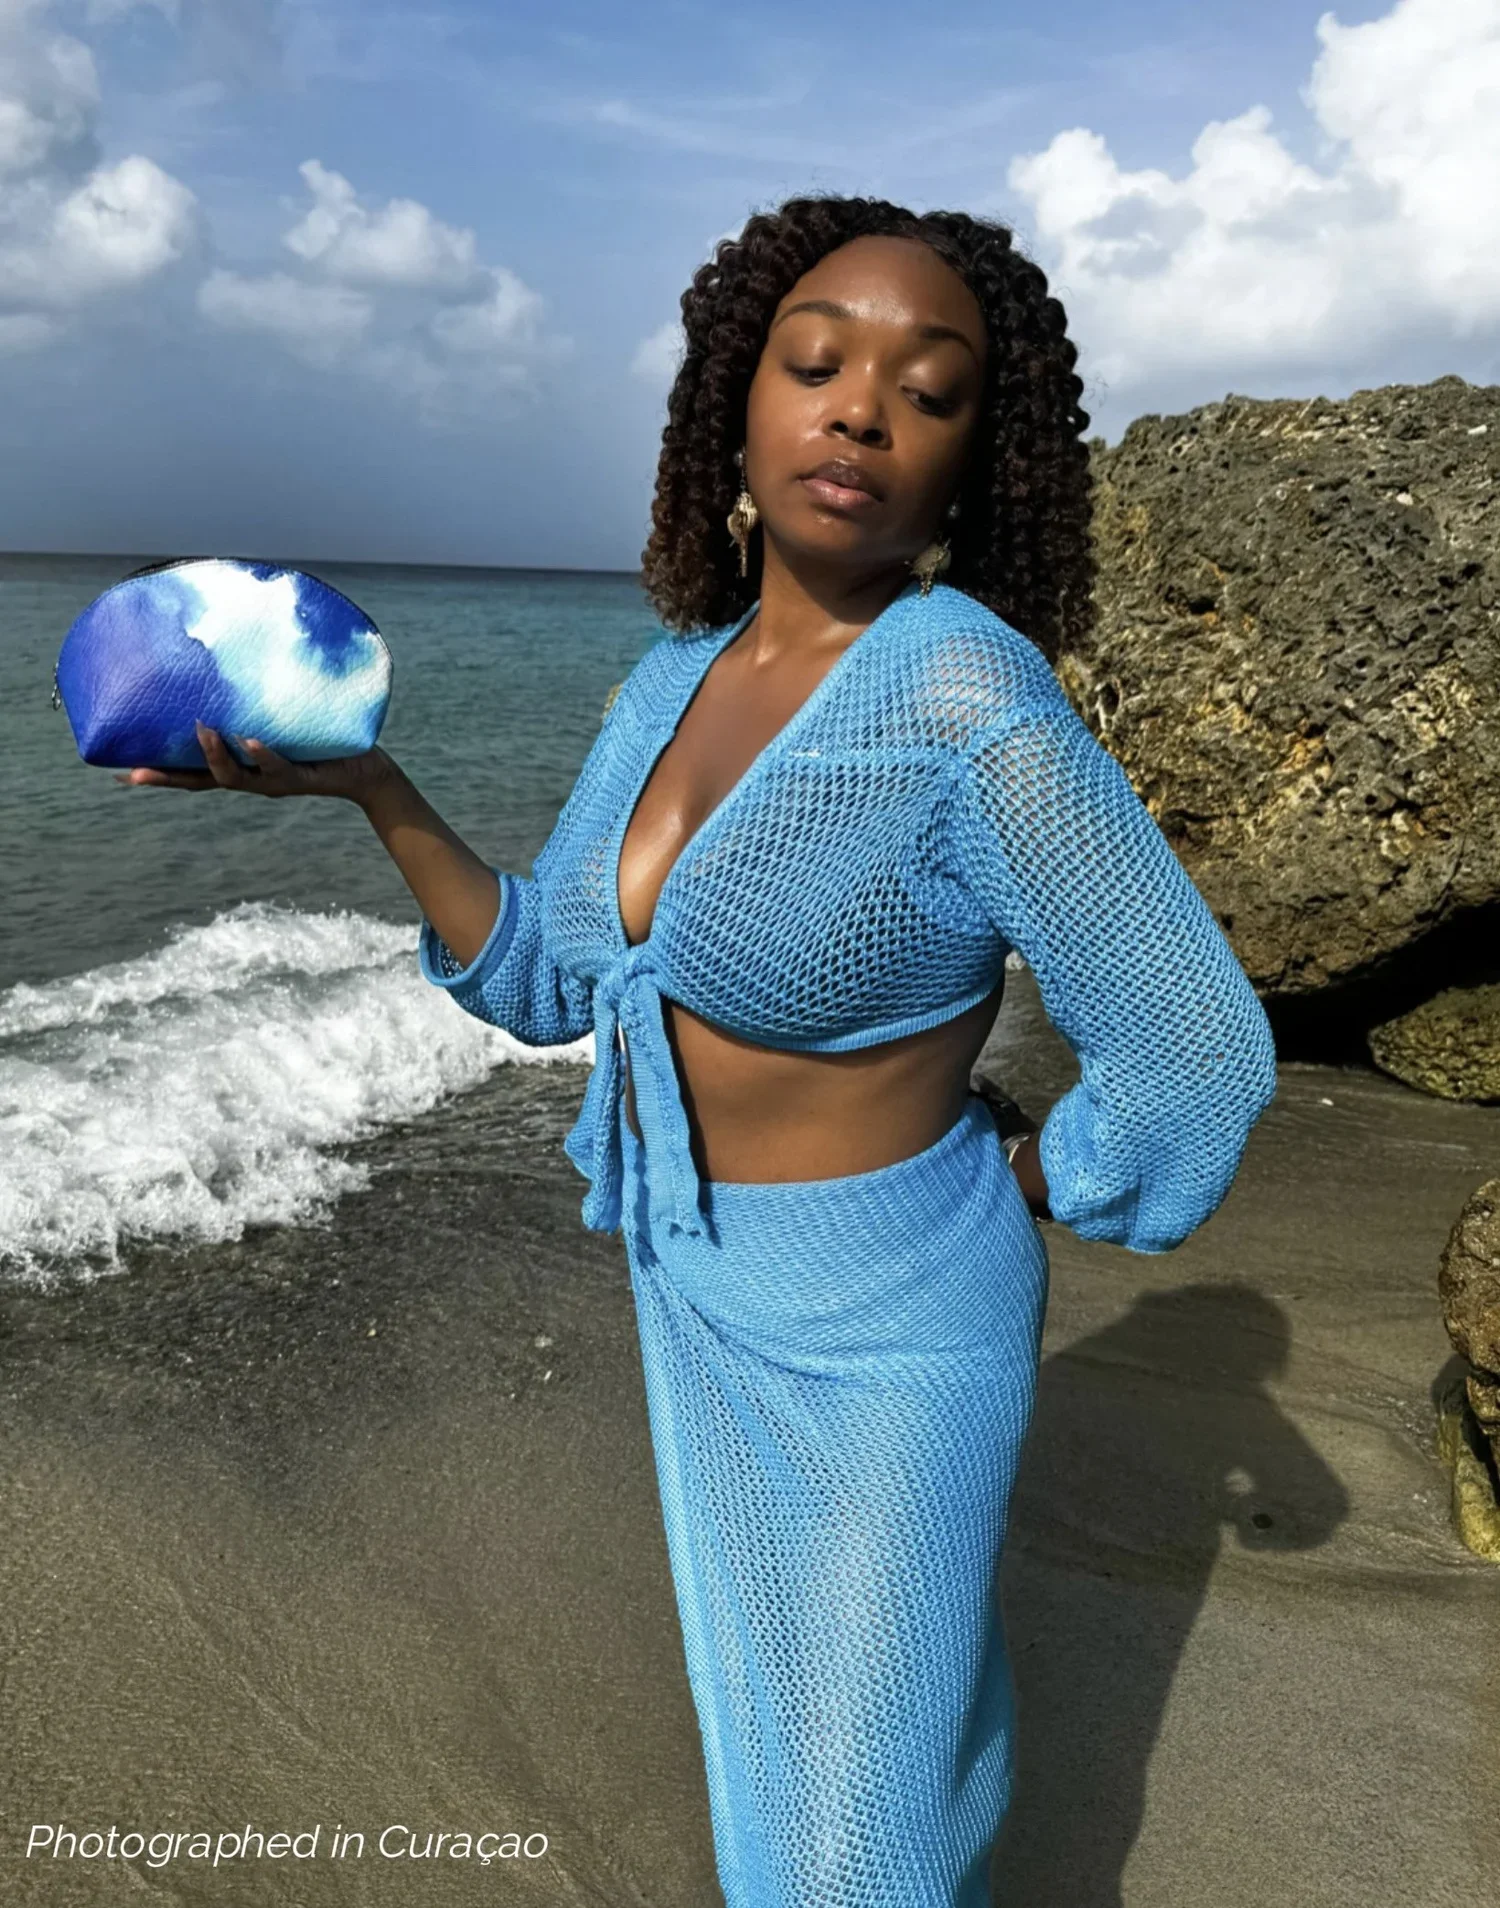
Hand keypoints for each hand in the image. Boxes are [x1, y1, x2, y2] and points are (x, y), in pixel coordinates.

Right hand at [113, 724, 396, 805]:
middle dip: (169, 777)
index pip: (192, 774)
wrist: (366, 768)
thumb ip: (258, 703)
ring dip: (215, 755)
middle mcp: (253, 779)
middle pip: (202, 782)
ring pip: (235, 778)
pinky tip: (250, 739)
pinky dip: (263, 754)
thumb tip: (234, 663)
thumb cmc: (321, 741)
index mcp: (243, 767)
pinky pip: (279, 767)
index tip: (124, 774)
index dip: (160, 775)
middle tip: (138, 769)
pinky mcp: (304, 777)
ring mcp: (275, 781)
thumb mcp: (283, 721)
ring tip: (202, 731)